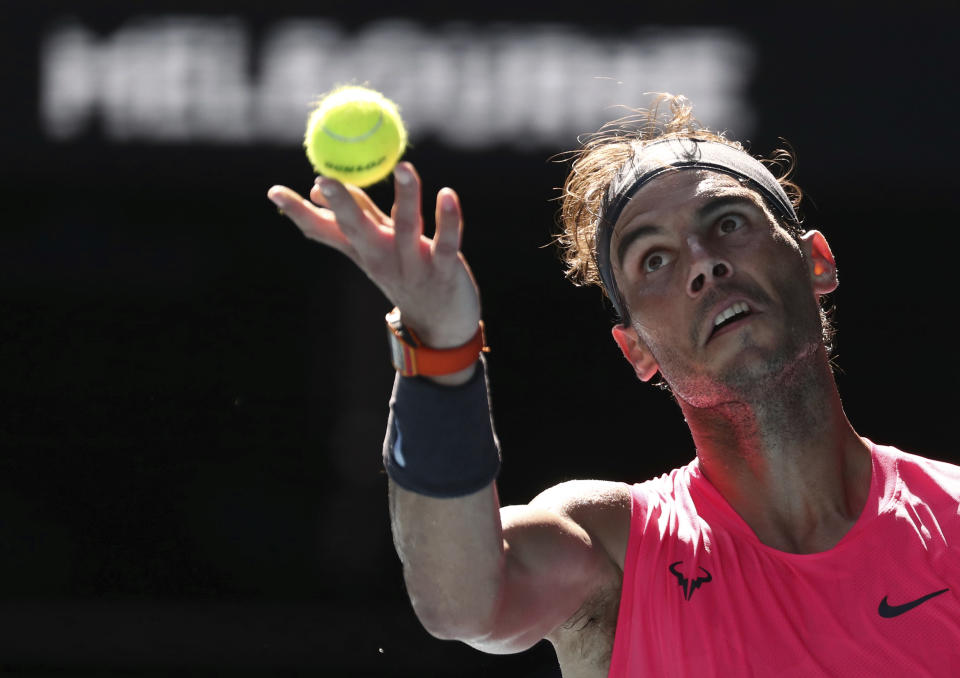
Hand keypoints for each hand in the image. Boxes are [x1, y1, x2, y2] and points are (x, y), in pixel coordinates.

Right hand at [267, 162, 481, 350]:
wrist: (441, 328)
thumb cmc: (407, 276)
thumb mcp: (375, 249)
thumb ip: (354, 216)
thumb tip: (317, 188)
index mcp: (363, 250)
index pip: (324, 230)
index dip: (299, 212)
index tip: (273, 191)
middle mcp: (382, 257)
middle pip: (357, 229)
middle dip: (341, 205)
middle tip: (324, 180)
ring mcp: (412, 265)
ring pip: (407, 227)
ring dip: (406, 196)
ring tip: (404, 166)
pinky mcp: (444, 271)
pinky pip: (446, 244)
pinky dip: (448, 220)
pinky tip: (447, 194)